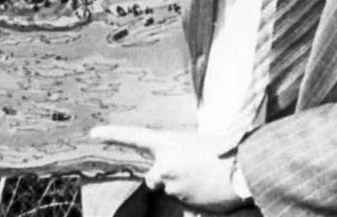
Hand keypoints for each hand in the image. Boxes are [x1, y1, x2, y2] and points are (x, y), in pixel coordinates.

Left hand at [89, 126, 246, 212]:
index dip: (112, 135)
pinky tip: (208, 191)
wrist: (244, 171)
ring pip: (171, 189)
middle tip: (191, 170)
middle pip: (153, 176)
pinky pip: (184, 202)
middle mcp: (165, 164)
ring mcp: (172, 185)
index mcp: (168, 142)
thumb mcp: (199, 143)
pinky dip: (193, 198)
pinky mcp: (183, 202)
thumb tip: (174, 161)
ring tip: (206, 178)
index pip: (133, 136)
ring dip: (184, 187)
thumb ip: (180, 152)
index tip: (92, 133)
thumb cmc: (227, 151)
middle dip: (166, 176)